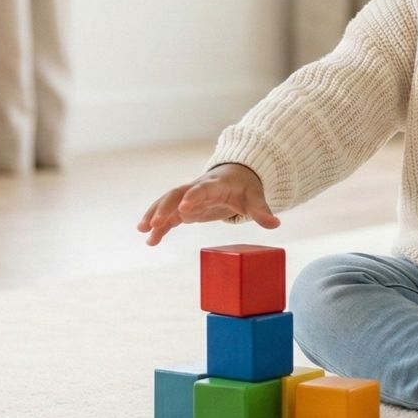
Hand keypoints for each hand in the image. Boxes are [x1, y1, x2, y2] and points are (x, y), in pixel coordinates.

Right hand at [137, 162, 280, 245]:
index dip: (193, 197)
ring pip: (167, 202)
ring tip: (142, 230)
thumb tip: (275, 224)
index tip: (184, 208)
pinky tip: (150, 240)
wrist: (235, 176)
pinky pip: (168, 215)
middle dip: (164, 207)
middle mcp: (197, 188)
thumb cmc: (245, 188)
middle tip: (153, 222)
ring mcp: (188, 197)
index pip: (202, 189)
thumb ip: (261, 211)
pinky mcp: (185, 207)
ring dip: (154, 214)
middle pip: (177, 194)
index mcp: (215, 185)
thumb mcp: (255, 198)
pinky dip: (159, 226)